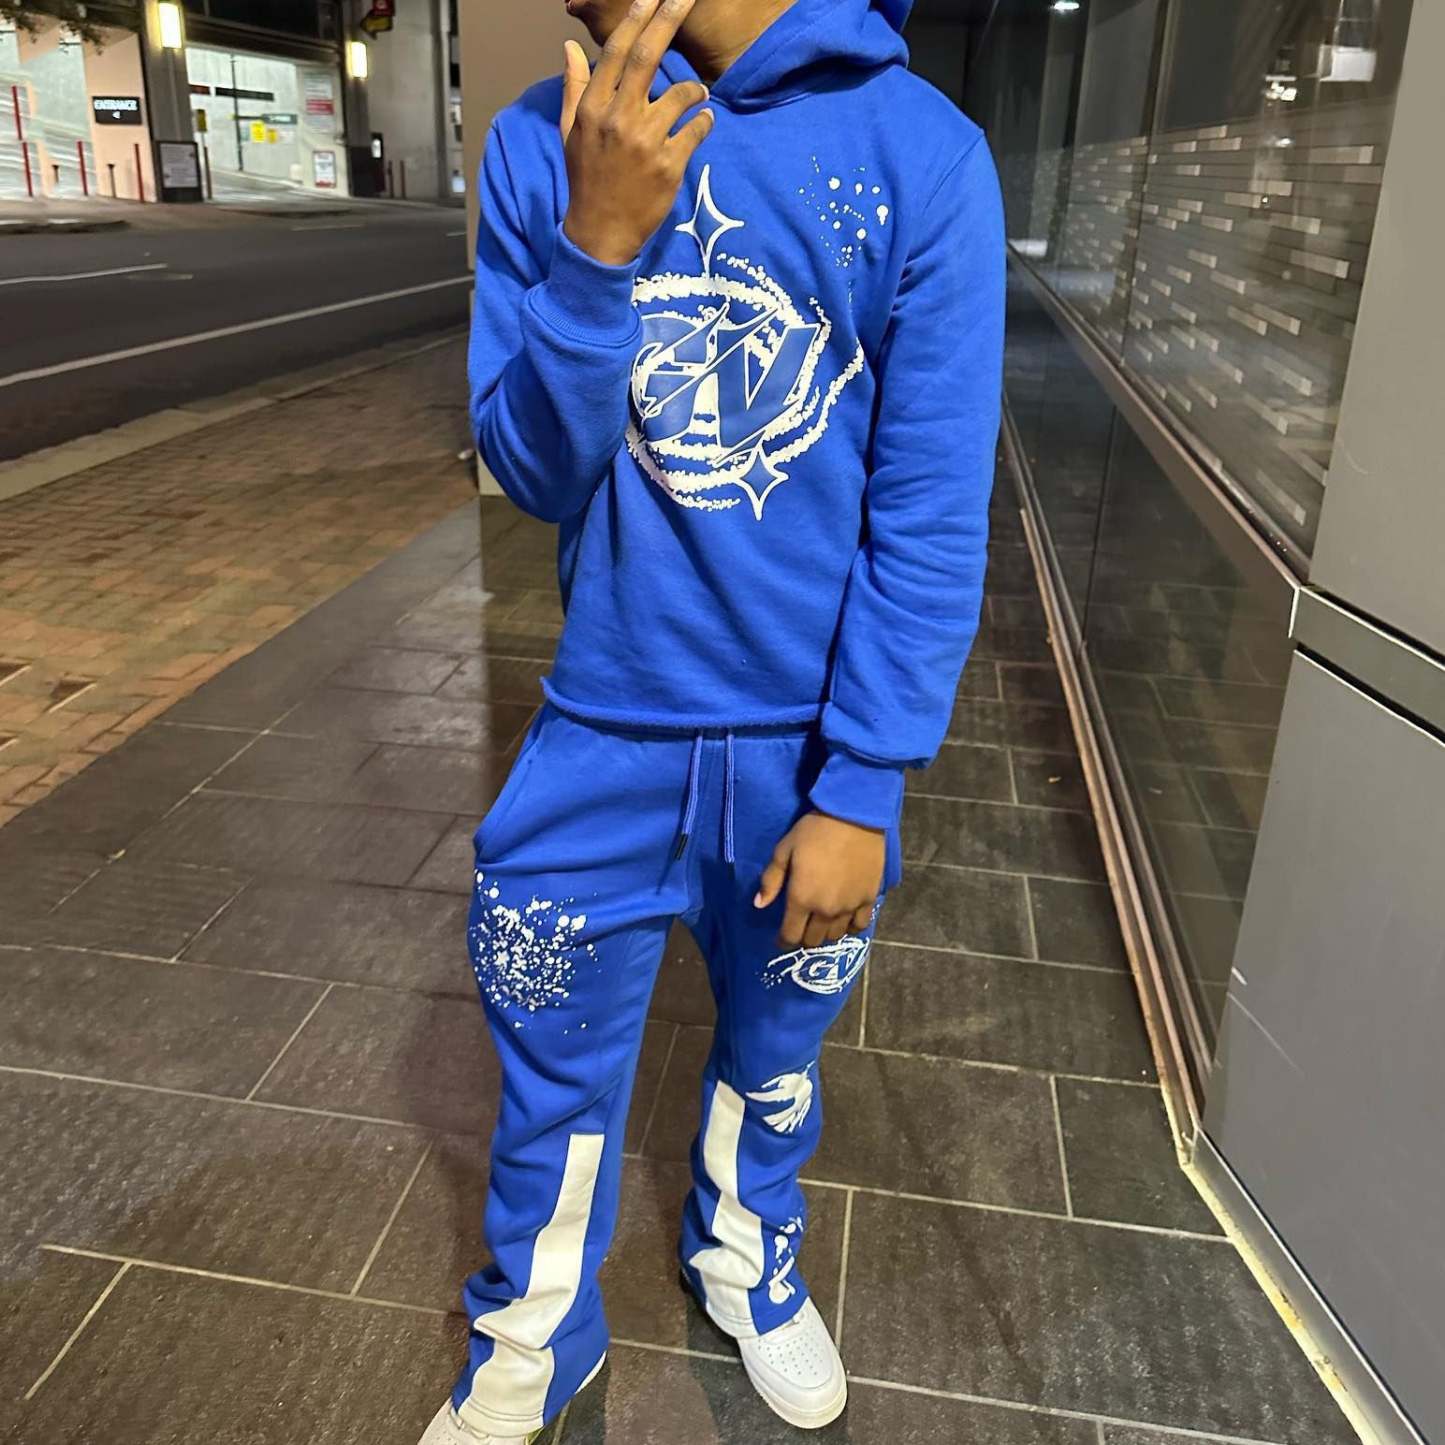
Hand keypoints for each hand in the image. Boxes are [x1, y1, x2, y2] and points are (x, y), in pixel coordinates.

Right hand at [559, 0, 714, 266]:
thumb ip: (575, 87)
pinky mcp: (669, 166)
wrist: (600, 233)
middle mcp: (618, 119)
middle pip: (647, 58)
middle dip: (668, 20)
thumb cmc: (587, 180)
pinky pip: (697, 129)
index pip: (616, 53)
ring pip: (680, 94)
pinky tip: (705, 120)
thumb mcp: (572, 133)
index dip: (635, 19)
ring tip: (699, 93)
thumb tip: (569, 46)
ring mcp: (645, 143)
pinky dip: (705, 120)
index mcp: (593, 109)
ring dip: (696, 88)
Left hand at [755, 811, 885, 949]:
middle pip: (813, 940)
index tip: (780, 940)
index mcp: (801, 898)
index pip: (790, 935)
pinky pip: (860, 926)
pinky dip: (850, 928)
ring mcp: (850, 907)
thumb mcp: (784, 850)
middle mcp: (825, 910)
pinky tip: (845, 920)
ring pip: (835, 936)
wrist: (853, 817)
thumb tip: (759, 904)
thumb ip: (771, 880)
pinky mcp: (869, 899)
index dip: (783, 941)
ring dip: (825, 933)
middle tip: (800, 928)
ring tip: (821, 923)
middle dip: (803, 938)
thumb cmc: (814, 831)